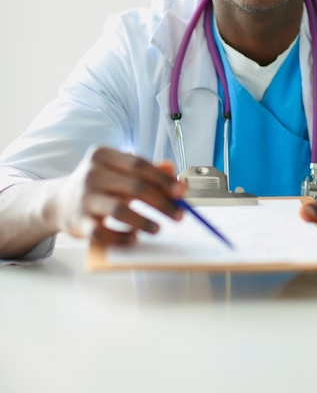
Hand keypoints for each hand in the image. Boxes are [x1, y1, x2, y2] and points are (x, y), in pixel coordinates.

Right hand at [53, 146, 186, 244]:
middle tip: (179, 214)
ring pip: (120, 210)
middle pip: (135, 187)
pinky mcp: (79, 221)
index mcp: (103, 155)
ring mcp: (84, 198)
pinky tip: (133, 237)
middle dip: (162, 202)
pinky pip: (104, 232)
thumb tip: (173, 171)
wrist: (59, 201)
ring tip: (158, 229)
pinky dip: (122, 236)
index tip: (182, 192)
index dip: (164, 179)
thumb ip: (145, 169)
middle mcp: (92, 173)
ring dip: (144, 221)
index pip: (139, 165)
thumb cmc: (97, 184)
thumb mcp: (117, 170)